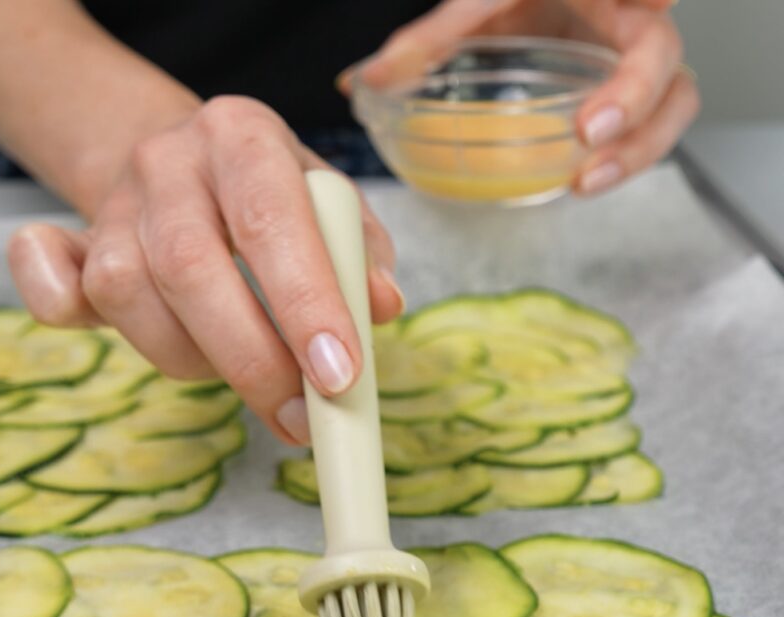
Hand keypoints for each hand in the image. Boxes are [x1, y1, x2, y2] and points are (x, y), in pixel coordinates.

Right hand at [7, 97, 404, 445]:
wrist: (180, 164)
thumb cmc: (267, 197)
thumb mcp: (326, 205)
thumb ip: (359, 253)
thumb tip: (382, 308)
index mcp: (241, 138)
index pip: (271, 222)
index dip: (304, 306)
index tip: (337, 377)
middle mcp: (166, 163)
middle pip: (190, 269)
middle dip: (251, 361)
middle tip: (300, 420)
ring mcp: (111, 207)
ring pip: (130, 298)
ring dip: (194, 361)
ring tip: (243, 373)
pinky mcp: (72, 248)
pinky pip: (48, 286)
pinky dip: (62, 310)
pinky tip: (133, 333)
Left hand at [342, 0, 699, 195]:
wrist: (539, 4)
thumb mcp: (476, 5)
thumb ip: (426, 41)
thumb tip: (361, 82)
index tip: (652, 2)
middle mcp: (628, 24)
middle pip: (665, 57)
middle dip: (636, 96)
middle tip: (591, 132)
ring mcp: (631, 66)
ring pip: (673, 102)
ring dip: (637, 147)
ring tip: (587, 181)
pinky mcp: (627, 102)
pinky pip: (647, 131)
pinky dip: (623, 159)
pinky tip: (583, 181)